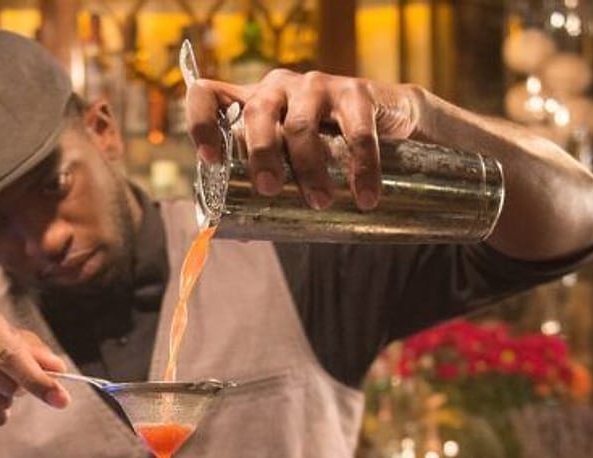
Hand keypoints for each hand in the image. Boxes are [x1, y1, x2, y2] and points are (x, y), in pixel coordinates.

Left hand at [186, 70, 422, 211]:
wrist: (391, 127)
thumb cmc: (326, 151)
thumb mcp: (290, 166)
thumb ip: (269, 194)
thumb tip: (242, 237)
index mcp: (251, 106)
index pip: (208, 95)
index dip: (201, 123)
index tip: (210, 159)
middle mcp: (278, 88)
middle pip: (256, 112)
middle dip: (260, 153)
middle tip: (269, 188)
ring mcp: (317, 86)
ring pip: (300, 123)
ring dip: (308, 166)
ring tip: (319, 202)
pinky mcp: (356, 91)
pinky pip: (356, 132)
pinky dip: (362, 167)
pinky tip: (364, 196)